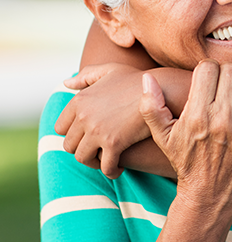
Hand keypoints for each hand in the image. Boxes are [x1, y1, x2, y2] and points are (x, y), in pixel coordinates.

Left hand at [56, 64, 150, 178]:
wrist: (161, 89)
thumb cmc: (137, 80)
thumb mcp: (110, 70)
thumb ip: (87, 75)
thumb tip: (66, 84)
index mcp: (79, 100)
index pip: (60, 128)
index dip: (72, 135)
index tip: (85, 137)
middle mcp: (83, 117)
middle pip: (69, 145)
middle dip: (82, 150)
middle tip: (97, 151)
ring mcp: (97, 131)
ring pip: (83, 158)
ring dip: (93, 163)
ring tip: (106, 161)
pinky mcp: (114, 143)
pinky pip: (105, 166)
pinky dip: (110, 171)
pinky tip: (118, 168)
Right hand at [140, 61, 231, 202]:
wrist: (211, 191)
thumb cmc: (186, 159)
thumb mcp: (163, 136)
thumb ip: (151, 107)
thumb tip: (147, 78)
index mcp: (198, 116)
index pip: (207, 69)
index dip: (206, 68)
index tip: (206, 78)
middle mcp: (223, 119)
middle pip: (231, 70)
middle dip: (226, 71)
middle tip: (224, 81)